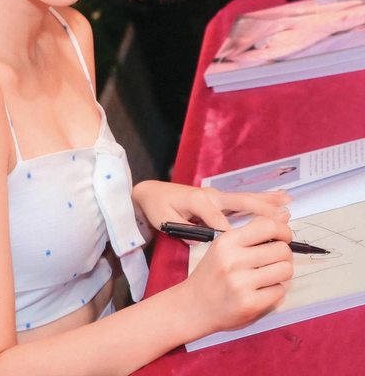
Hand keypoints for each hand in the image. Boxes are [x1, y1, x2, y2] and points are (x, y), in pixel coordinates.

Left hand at [132, 180, 289, 231]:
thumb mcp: (164, 220)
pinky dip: (262, 199)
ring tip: (288, 203)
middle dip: (262, 212)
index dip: (231, 234)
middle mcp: (211, 196)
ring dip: (268, 202)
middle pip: (241, 203)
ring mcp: (217, 195)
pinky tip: (278, 198)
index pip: (218, 220)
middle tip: (284, 221)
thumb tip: (200, 241)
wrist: (151, 192)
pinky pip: (244, 198)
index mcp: (198, 202)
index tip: (250, 248)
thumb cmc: (157, 208)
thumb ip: (182, 230)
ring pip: (246, 198)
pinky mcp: (219, 197)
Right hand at [180, 214, 293, 338]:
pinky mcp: (250, 304)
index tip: (284, 237)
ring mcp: (241, 283)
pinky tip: (262, 290)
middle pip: (281, 249)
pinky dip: (275, 290)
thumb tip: (284, 216)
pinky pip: (280, 291)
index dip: (284, 230)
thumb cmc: (212, 274)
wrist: (194, 305)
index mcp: (227, 241)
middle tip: (276, 259)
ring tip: (270, 275)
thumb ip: (252, 232)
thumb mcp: (224, 246)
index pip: (268, 226)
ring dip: (282, 272)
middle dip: (285, 254)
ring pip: (285, 270)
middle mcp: (233, 259)